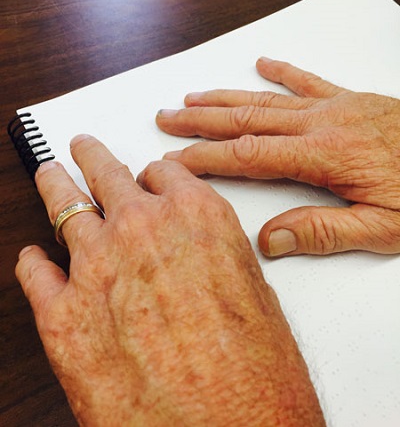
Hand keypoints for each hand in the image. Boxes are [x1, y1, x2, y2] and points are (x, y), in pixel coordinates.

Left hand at [15, 135, 323, 425]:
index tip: (144, 175)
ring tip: (50, 176)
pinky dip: (32, 262)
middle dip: (94, 157)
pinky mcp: (63, 317)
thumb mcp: (253, 294)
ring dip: (56, 187)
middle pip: (107, 175)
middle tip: (83, 148)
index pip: (163, 173)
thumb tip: (193, 256)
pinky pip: (34, 271)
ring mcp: (97, 268)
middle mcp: (142, 231)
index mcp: (196, 218)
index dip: (153, 174)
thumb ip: (213, 258)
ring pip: (65, 207)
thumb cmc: (256, 375)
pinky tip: (33, 257)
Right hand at [156, 57, 399, 256]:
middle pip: (246, 119)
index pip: (249, 155)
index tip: (172, 160)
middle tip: (166, 118)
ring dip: (226, 98)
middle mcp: (323, 124)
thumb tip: (270, 240)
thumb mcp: (386, 229)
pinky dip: (283, 72)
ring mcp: (337, 106)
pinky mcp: (353, 100)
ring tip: (193, 96)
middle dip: (201, 121)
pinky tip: (264, 63)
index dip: (205, 158)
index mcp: (325, 156)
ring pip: (267, 98)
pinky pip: (310, 80)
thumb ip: (325, 231)